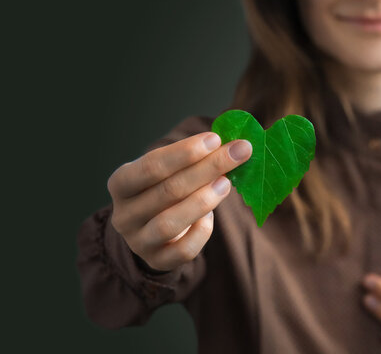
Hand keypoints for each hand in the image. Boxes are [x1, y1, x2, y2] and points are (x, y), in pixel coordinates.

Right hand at [107, 132, 251, 270]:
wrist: (152, 234)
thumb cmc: (164, 192)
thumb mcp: (168, 172)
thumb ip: (192, 158)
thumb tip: (231, 142)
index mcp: (121, 184)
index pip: (150, 166)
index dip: (184, 153)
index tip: (215, 139)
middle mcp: (124, 214)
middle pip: (167, 191)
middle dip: (207, 169)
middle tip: (238, 153)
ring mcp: (139, 241)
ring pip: (170, 223)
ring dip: (203, 200)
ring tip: (227, 183)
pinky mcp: (158, 261)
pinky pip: (184, 250)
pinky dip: (202, 231)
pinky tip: (211, 216)